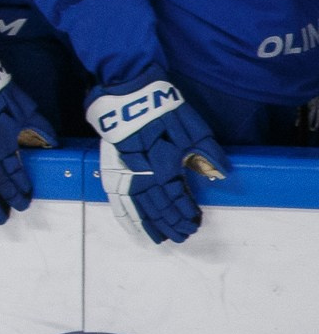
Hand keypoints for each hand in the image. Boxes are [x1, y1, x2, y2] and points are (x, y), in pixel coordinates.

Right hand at [91, 80, 229, 245]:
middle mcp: (144, 176)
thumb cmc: (164, 110)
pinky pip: (117, 199)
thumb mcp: (193, 128)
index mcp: (164, 168)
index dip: (187, 212)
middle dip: (172, 223)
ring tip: (160, 239)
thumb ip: (207, 153)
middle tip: (183, 236)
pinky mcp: (113, 168)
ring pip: (138, 208)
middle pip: (158, 208)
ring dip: (149, 225)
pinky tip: (132, 226)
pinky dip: (126, 216)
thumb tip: (221, 174)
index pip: (177, 198)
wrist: (128, 94)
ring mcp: (125, 174)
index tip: (196, 222)